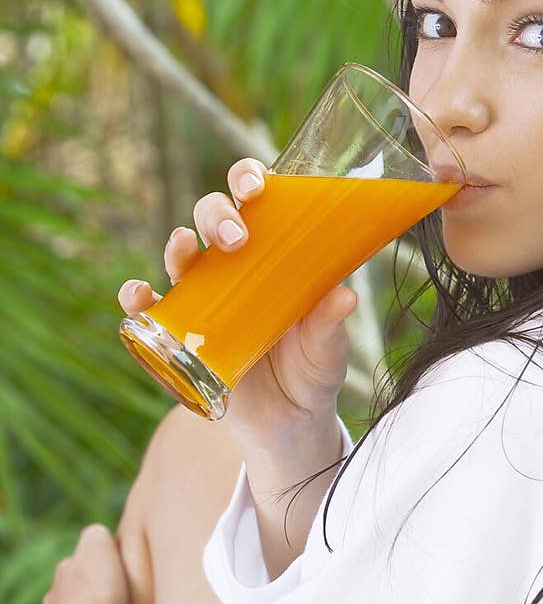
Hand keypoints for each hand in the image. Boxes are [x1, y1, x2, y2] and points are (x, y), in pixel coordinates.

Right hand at [118, 159, 358, 455]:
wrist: (288, 423)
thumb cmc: (312, 370)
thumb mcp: (327, 349)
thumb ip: (329, 324)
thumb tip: (344, 296)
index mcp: (274, 254)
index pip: (257, 202)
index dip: (249, 180)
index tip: (257, 184)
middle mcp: (234, 266)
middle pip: (212, 218)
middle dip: (217, 214)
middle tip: (235, 237)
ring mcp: (204, 297)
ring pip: (180, 255)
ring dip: (178, 246)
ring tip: (185, 246)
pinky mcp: (180, 333)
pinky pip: (149, 309)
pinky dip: (137, 299)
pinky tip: (139, 296)